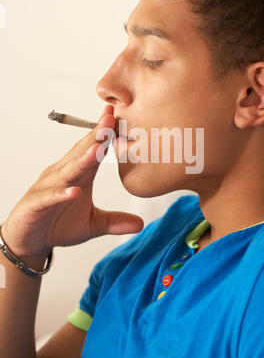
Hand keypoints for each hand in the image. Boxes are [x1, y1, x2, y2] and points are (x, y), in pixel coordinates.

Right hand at [1, 105, 143, 259]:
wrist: (29, 239)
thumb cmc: (59, 225)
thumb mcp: (92, 224)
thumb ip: (114, 222)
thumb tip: (141, 224)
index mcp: (79, 175)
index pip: (94, 150)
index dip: (106, 134)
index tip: (119, 117)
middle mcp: (63, 176)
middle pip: (81, 153)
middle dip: (96, 136)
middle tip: (110, 118)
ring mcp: (48, 188)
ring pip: (66, 171)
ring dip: (81, 160)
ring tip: (96, 151)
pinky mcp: (35, 204)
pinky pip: (49, 197)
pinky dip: (61, 194)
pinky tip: (74, 192)